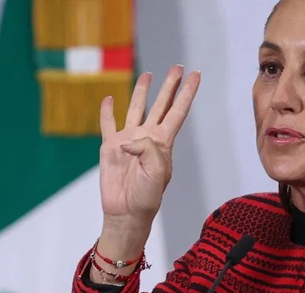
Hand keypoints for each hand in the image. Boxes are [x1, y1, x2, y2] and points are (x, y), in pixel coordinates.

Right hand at [99, 65, 200, 232]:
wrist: (126, 212)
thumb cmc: (147, 197)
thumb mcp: (157, 172)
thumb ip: (148, 149)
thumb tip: (128, 140)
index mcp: (163, 143)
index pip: (177, 111)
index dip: (187, 93)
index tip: (196, 74)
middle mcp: (147, 138)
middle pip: (160, 105)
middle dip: (169, 86)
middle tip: (177, 67)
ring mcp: (128, 141)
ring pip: (136, 109)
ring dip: (141, 92)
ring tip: (148, 75)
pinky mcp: (110, 147)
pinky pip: (108, 125)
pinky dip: (107, 112)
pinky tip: (109, 100)